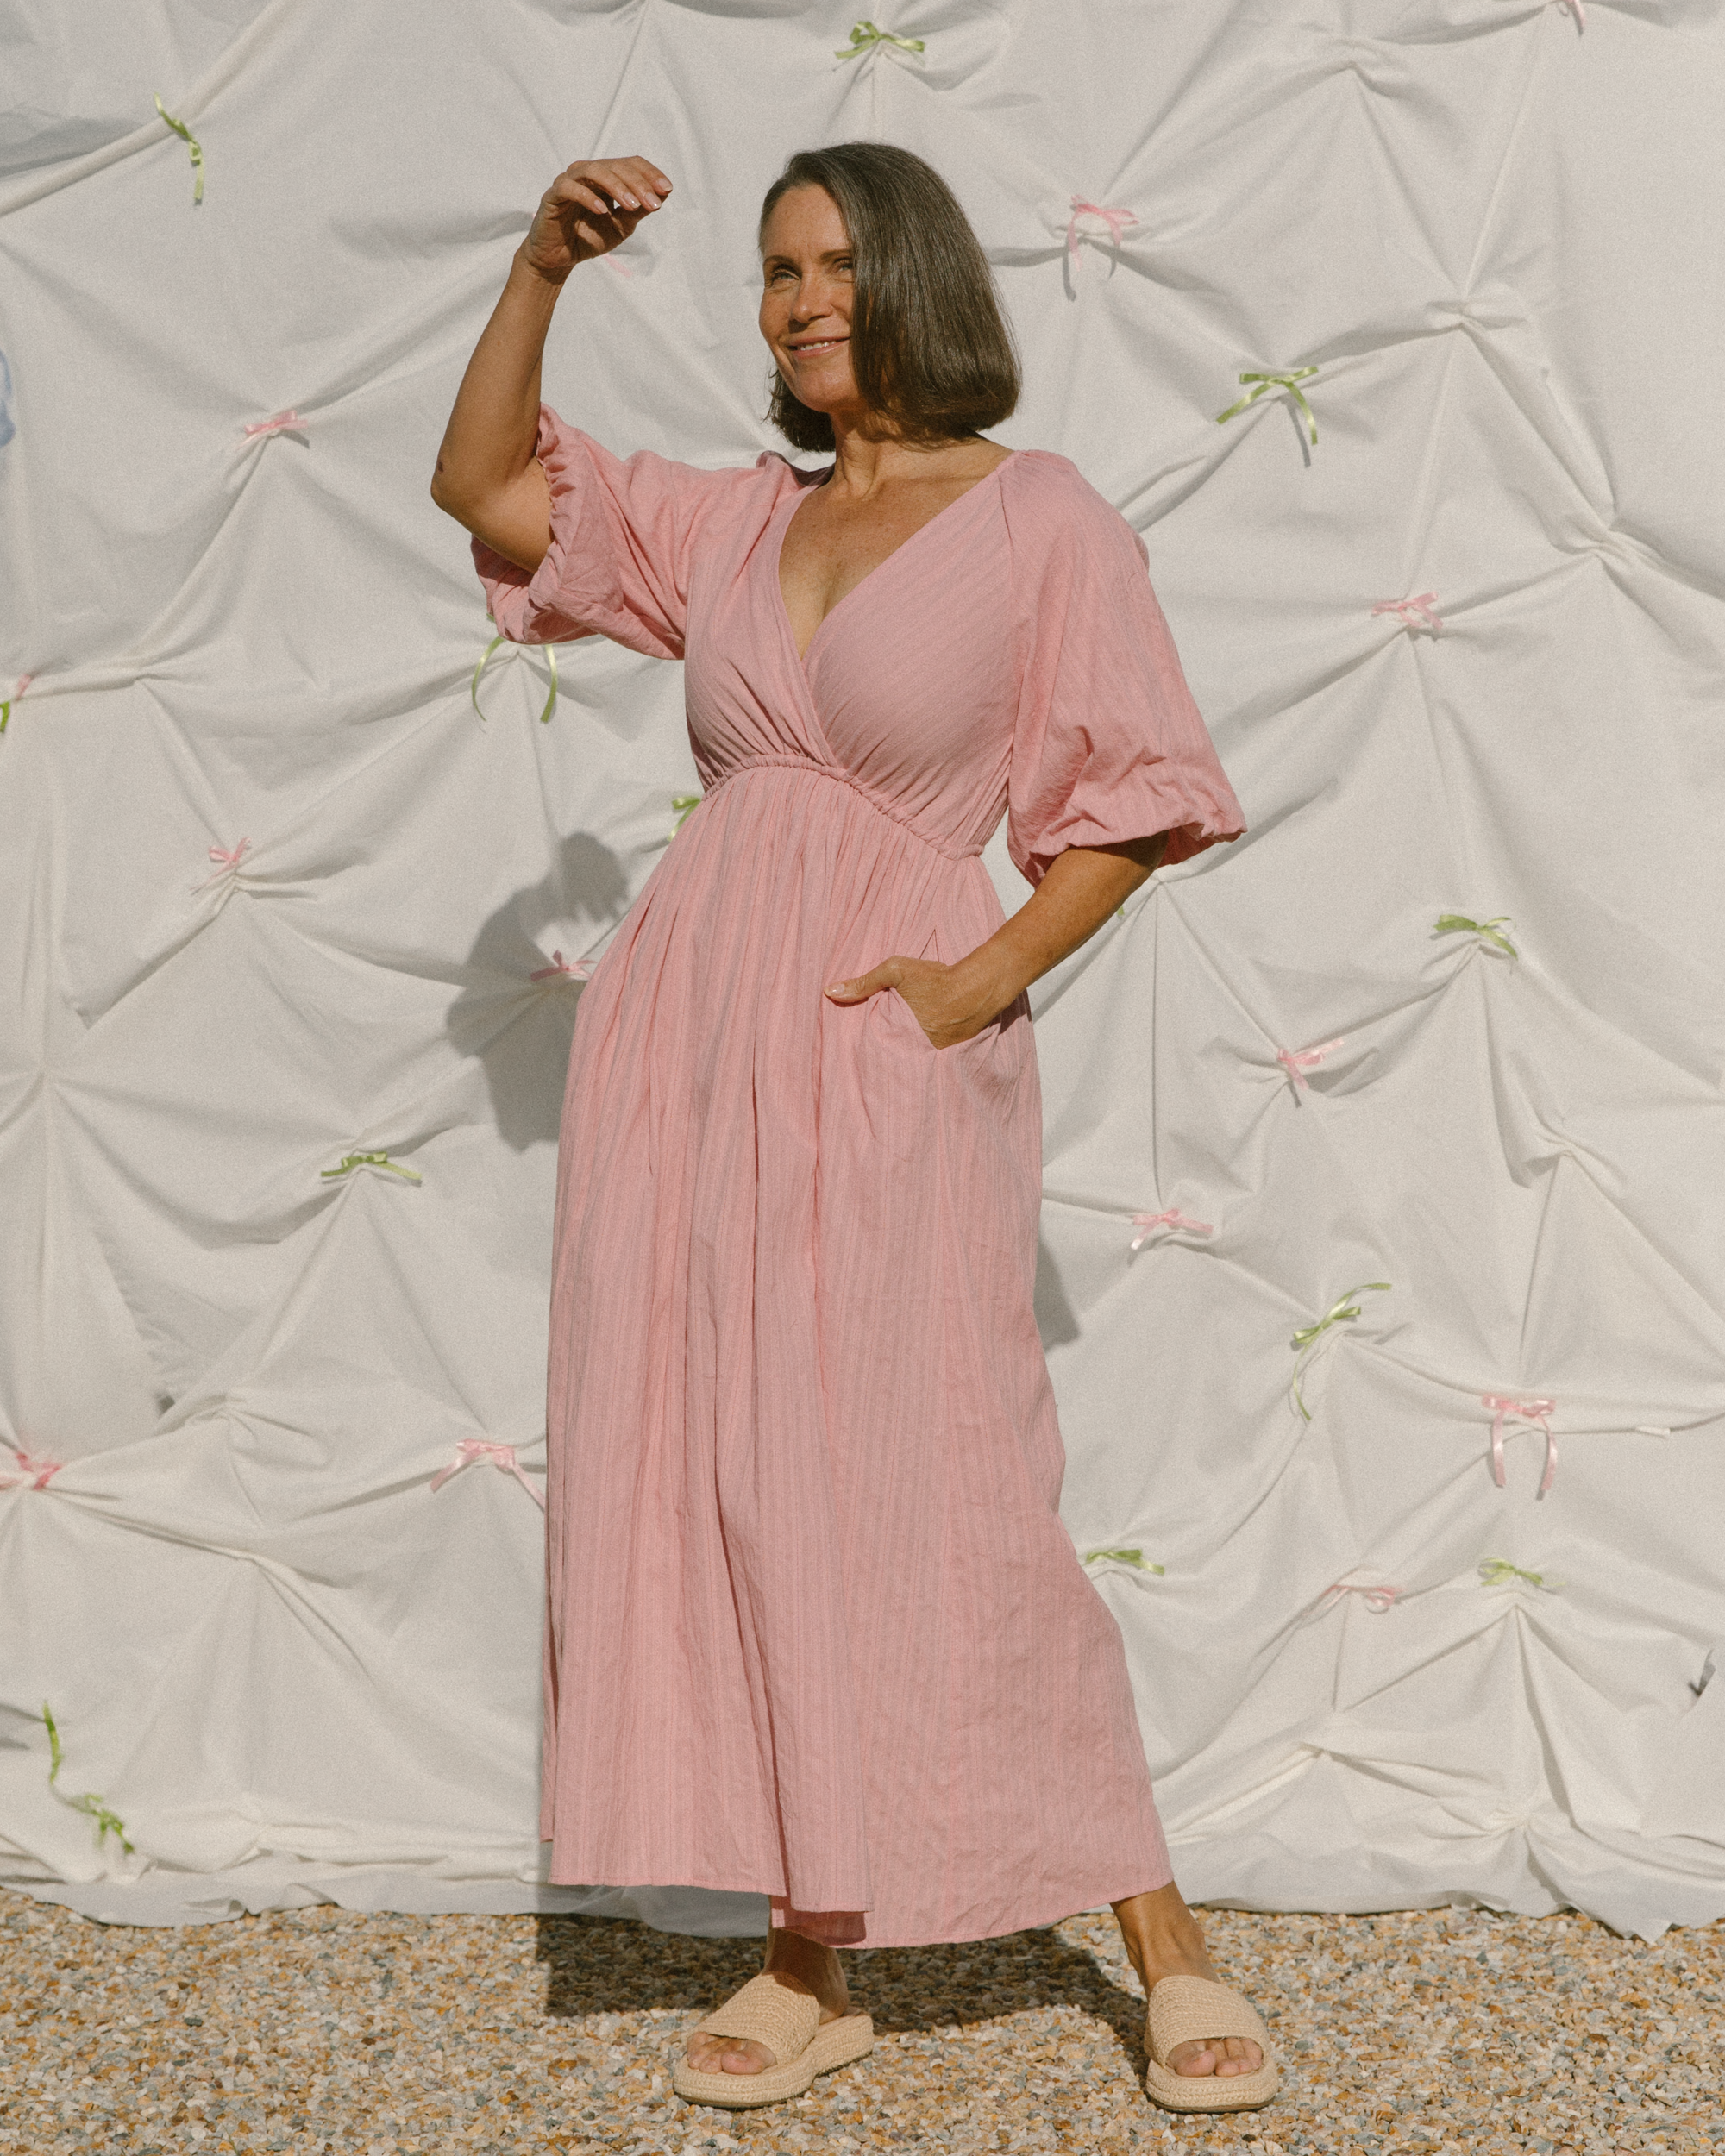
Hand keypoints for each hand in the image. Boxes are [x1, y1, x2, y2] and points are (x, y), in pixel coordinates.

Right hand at [521, 157, 671, 281]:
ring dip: (616, 187)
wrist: (558, 259)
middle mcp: (586, 173)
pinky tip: (603, 210)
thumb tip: (664, 193)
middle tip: (654, 203)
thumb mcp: (621, 226)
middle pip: (615, 166)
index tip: (667, 189)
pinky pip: (570, 188)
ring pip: (594, 171)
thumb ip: (639, 209)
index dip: (649, 173)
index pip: (629, 164)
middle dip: (637, 184)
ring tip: (633, 205)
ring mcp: (568, 181)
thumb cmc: (589, 238)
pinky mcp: (552, 196)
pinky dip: (588, 197)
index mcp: (604, 177)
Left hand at [823, 954, 1013, 1049]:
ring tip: (898, 1052)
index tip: (853, 1051)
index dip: (863, 1048)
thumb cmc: (935, 978)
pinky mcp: (949, 1054)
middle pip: (892, 1053)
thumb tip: (829, 992)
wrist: (979, 987)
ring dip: (904, 1053)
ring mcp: (933, 1054)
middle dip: (884, 1053)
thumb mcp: (895, 971)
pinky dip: (924, 1052)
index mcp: (896, 1033)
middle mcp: (914, 1049)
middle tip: (871, 1058)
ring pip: (911, 1056)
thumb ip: (863, 982)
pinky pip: (930, 1056)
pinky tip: (922, 1046)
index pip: (871, 1047)